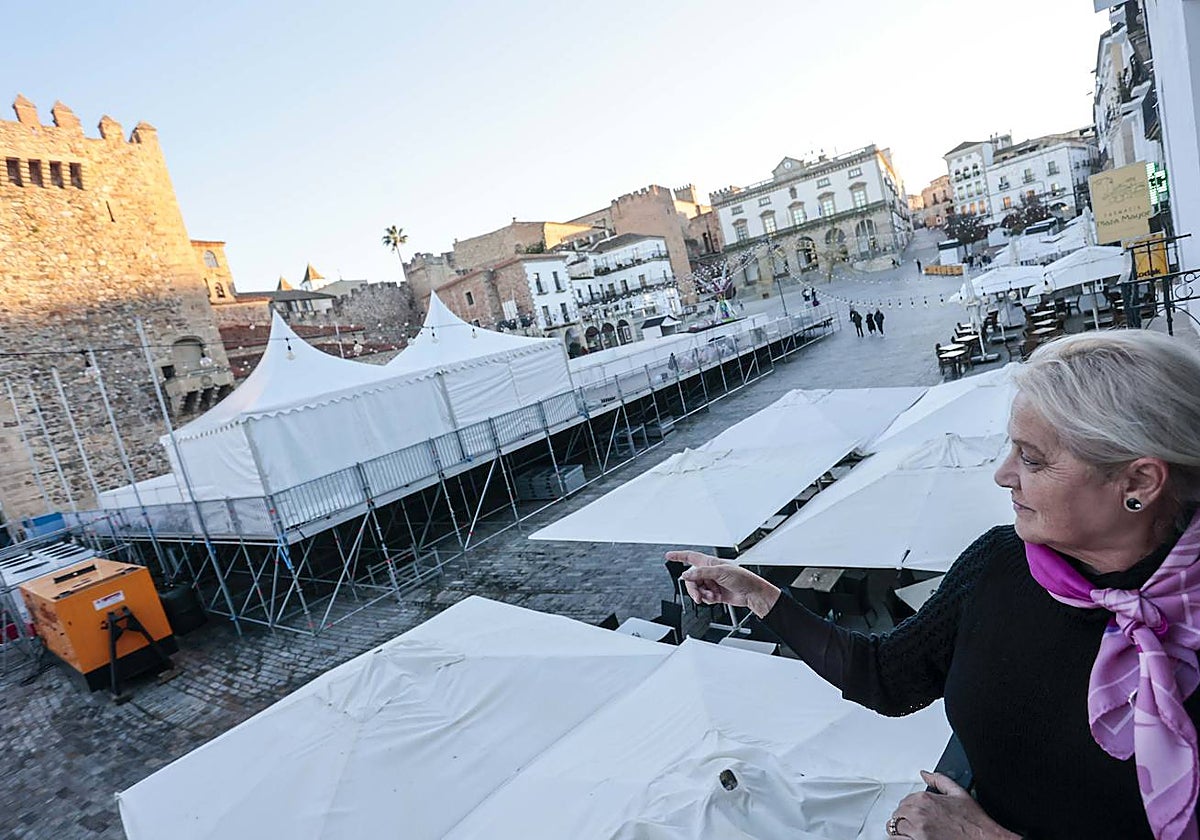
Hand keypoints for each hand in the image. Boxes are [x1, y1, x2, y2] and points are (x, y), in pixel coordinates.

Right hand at [666, 550, 779, 617]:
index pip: (690, 557)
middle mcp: (710, 572)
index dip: (679, 556)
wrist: (752, 594)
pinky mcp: (715, 594)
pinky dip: (708, 599)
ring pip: (697, 590)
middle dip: (694, 588)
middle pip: (692, 579)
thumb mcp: (720, 572)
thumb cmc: (742, 578)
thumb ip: (701, 573)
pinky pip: (704, 597)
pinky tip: (716, 598)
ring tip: (711, 597)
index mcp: (710, 563)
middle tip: (698, 595)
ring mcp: (712, 583)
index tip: (668, 556)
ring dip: (702, 595)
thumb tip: (686, 574)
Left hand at [887, 771, 1019, 839]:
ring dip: (901, 830)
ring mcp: (918, 831)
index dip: (910, 808)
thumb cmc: (975, 822)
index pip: (904, 801)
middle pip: (898, 814)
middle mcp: (919, 814)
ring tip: (911, 833)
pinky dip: (902, 839)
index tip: (917, 814)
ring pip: (895, 828)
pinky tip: (910, 838)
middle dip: (905, 818)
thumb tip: (925, 774)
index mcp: (925, 799)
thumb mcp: (959, 793)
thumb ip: (939, 780)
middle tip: (915, 825)